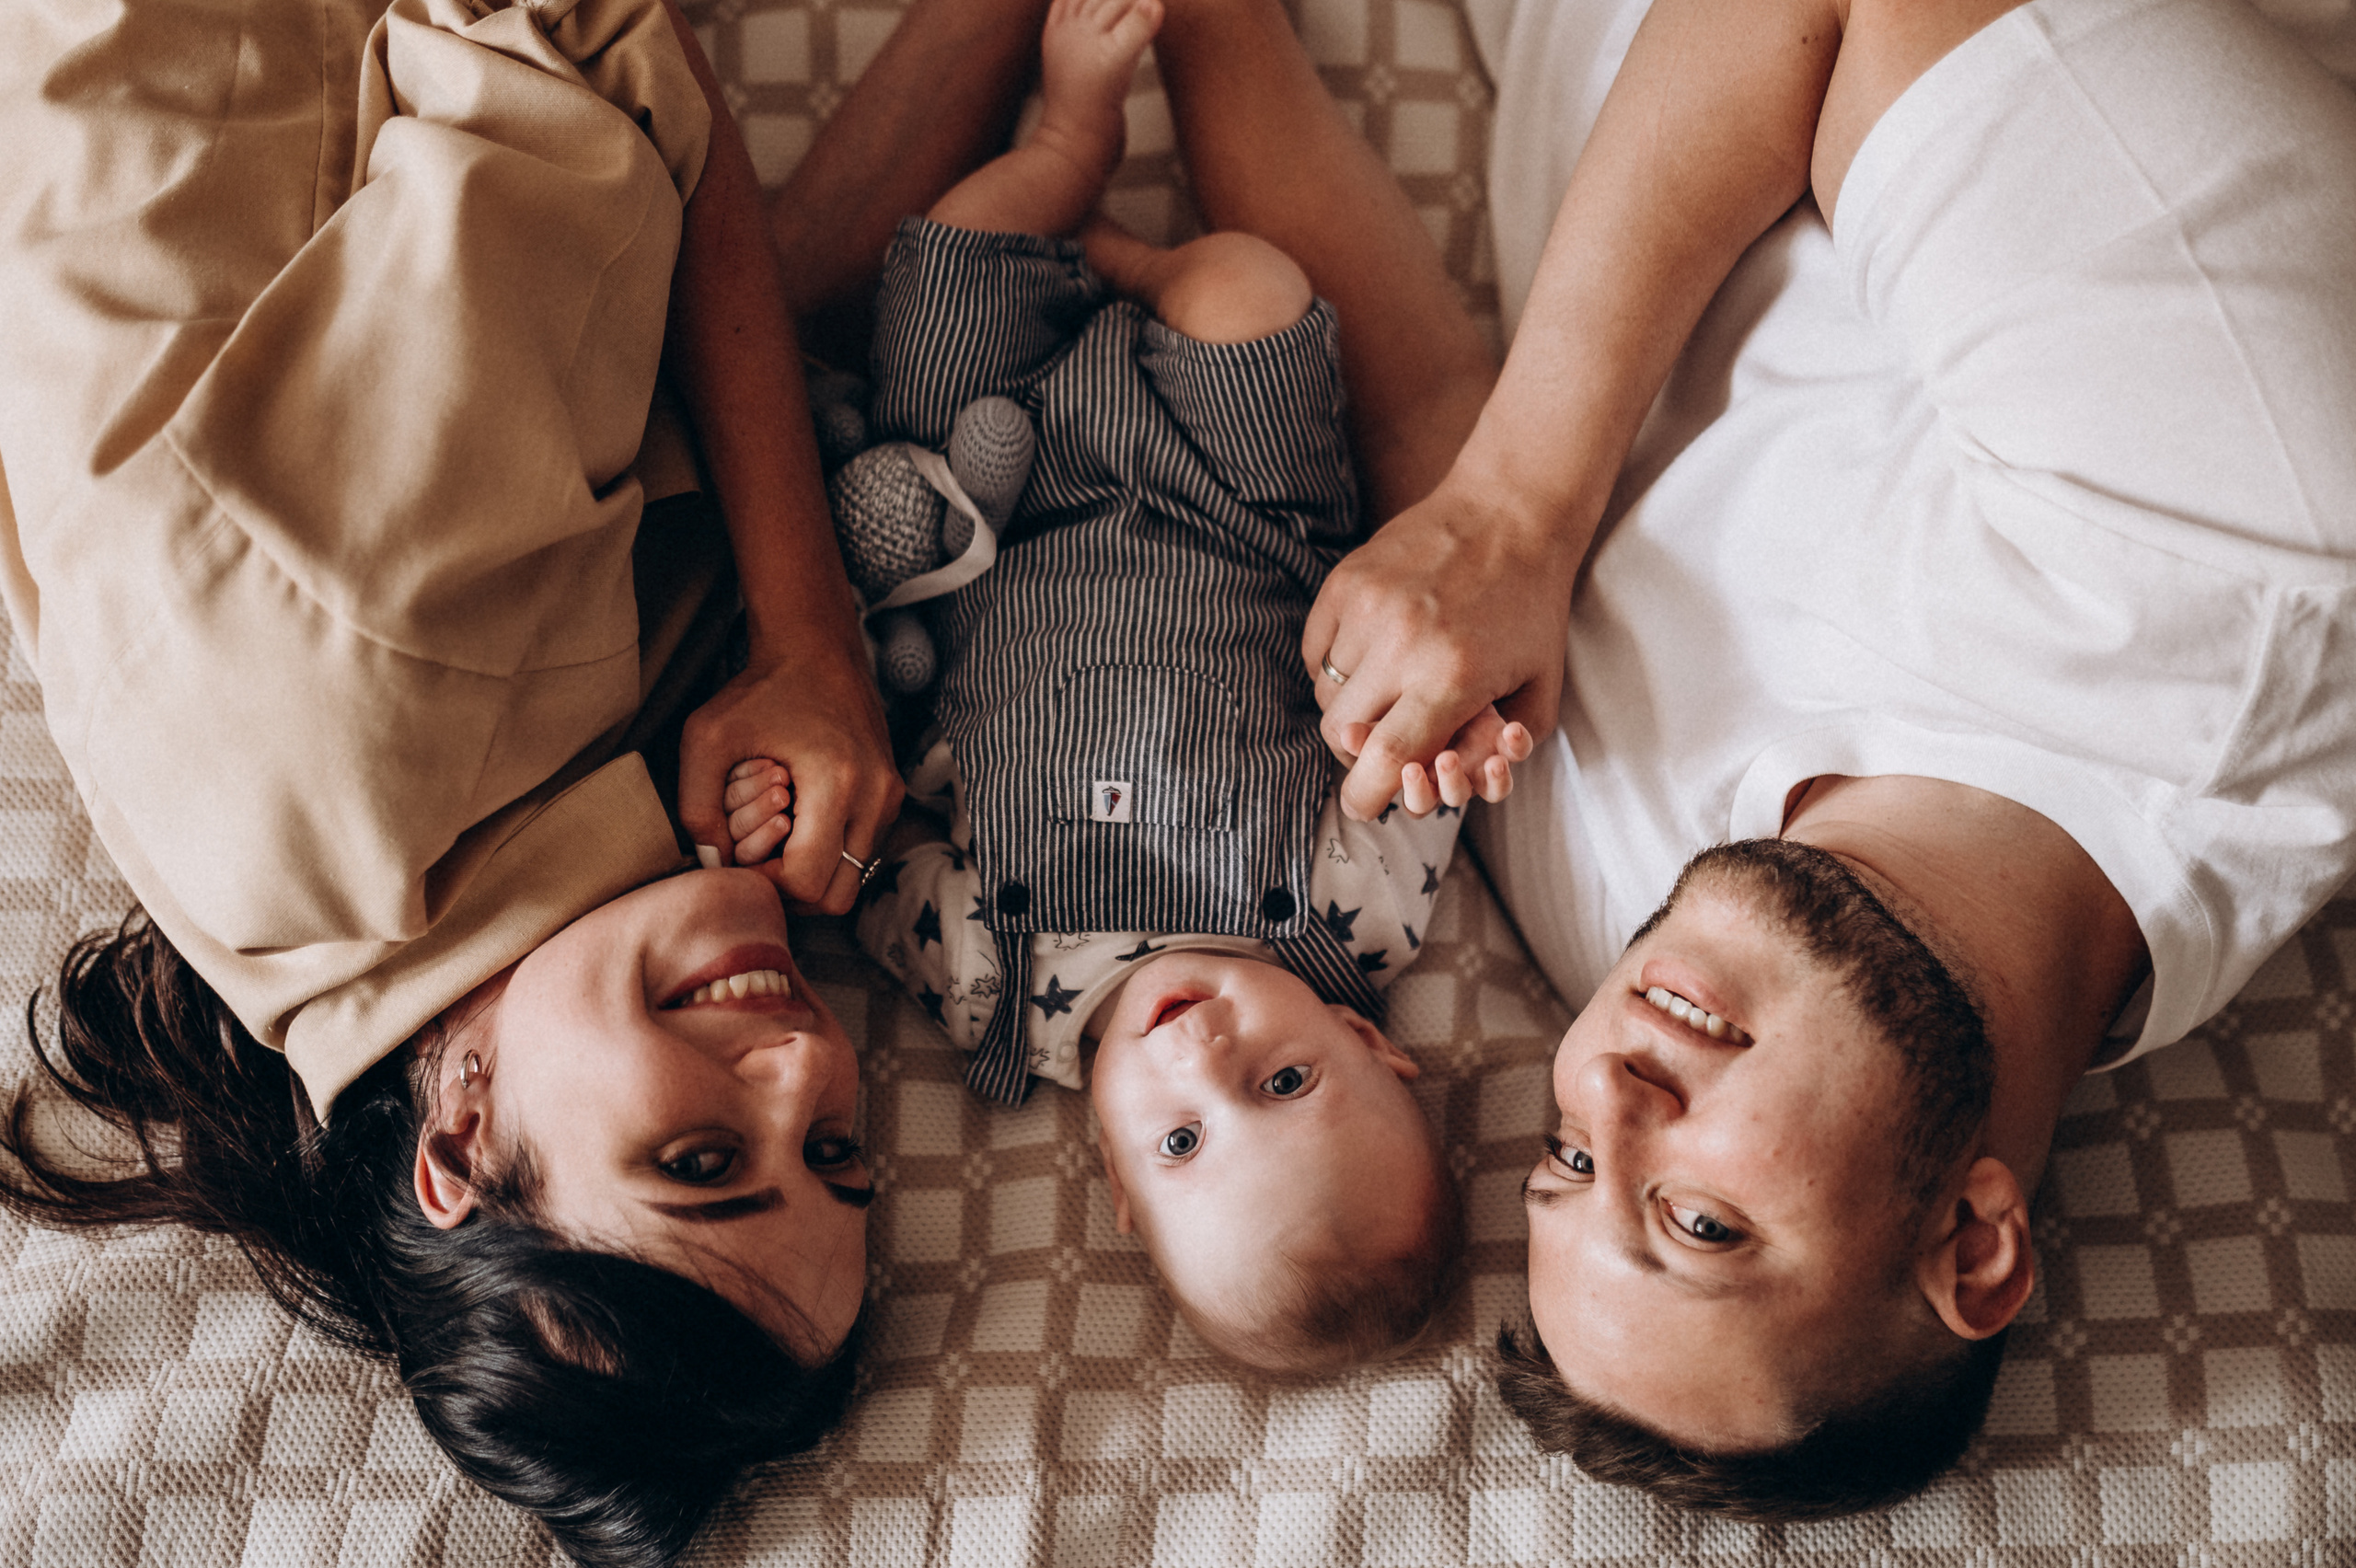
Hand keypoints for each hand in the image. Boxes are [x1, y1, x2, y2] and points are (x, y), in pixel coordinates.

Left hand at [678, 636, 901, 914]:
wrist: (815, 646)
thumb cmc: (759, 688)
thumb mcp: (706, 738)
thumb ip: (696, 807)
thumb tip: (712, 864)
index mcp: (837, 784)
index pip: (808, 881)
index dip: (767, 887)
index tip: (740, 862)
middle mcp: (875, 797)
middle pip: (838, 895)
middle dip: (791, 893)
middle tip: (757, 866)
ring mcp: (889, 797)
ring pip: (854, 878)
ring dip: (812, 876)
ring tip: (775, 845)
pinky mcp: (892, 793)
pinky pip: (862, 851)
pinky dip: (829, 854)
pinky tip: (798, 826)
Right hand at [1304, 473, 1575, 818]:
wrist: (1511, 514)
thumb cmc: (1531, 612)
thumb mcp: (1538, 695)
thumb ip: (1493, 756)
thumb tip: (1435, 787)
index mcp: (1451, 679)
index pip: (1382, 760)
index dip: (1366, 796)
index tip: (1367, 802)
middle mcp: (1401, 644)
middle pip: (1341, 735)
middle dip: (1359, 752)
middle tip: (1386, 738)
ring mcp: (1365, 609)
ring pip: (1326, 694)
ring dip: (1351, 706)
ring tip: (1389, 685)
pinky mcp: (1344, 582)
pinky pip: (1314, 652)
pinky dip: (1333, 667)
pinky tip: (1371, 654)